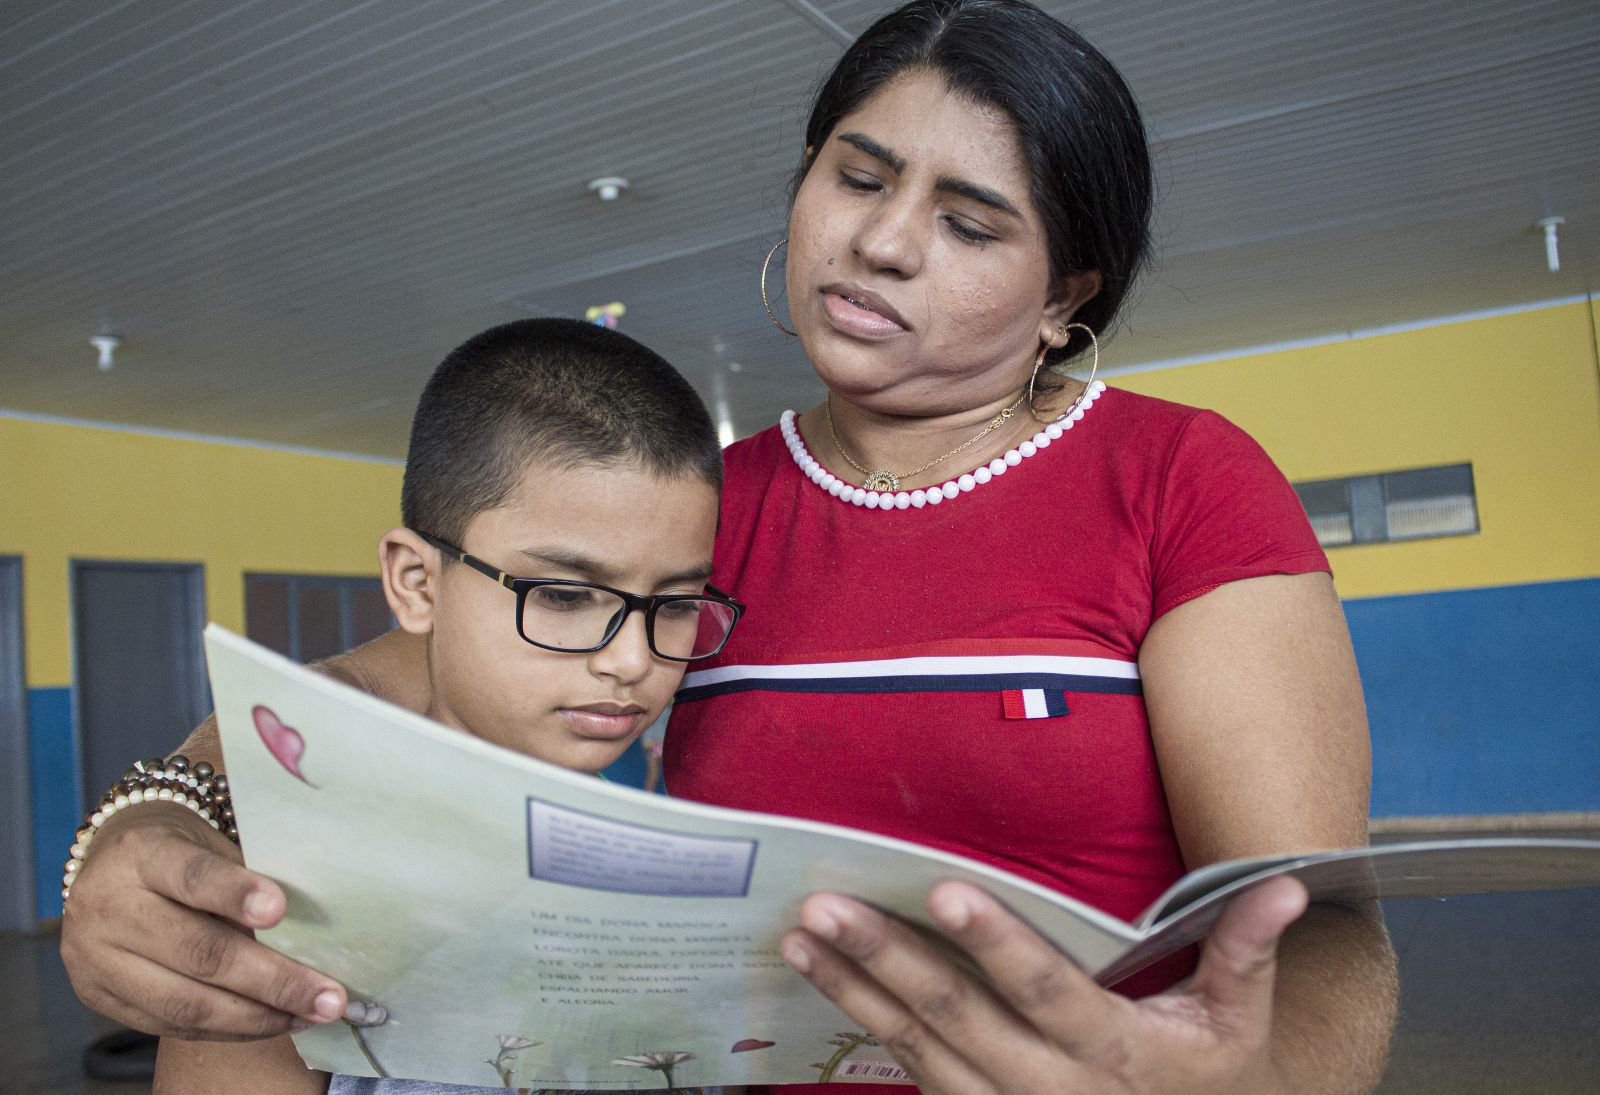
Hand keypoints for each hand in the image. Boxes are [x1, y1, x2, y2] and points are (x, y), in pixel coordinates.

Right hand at [60, 801, 349, 1039]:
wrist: (105, 869)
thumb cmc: (180, 851)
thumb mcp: (208, 842)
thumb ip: (248, 876)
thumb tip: (317, 924)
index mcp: (141, 853)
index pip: (191, 876)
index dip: (236, 894)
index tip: (281, 910)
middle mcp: (109, 907)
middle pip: (197, 952)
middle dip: (272, 980)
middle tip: (329, 996)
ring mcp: (96, 959)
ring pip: (185, 1002)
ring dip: (259, 1016)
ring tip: (312, 1016)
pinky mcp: (99, 998)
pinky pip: (173, 1026)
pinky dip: (231, 1029)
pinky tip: (276, 1023)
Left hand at [780, 876, 1308, 1094]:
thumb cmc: (1215, 1075)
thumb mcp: (1240, 1021)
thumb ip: (1246, 950)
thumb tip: (1286, 880)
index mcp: (1119, 1054)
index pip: (1048, 993)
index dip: (998, 945)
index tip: (945, 891)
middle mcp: (1054, 1088)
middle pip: (960, 1021)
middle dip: (890, 961)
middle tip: (827, 907)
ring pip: (920, 1050)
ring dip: (855, 993)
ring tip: (800, 938)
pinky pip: (914, 1076)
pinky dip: (865, 1028)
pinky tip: (820, 982)